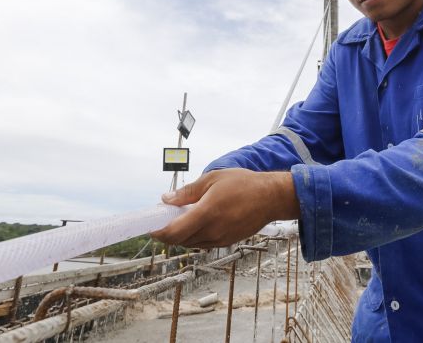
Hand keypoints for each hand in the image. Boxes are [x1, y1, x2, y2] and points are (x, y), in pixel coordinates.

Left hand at [150, 169, 299, 247]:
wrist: (271, 197)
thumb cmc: (243, 184)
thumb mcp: (212, 179)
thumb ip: (187, 192)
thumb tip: (166, 199)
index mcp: (206, 213)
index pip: (174, 232)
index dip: (159, 232)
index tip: (151, 226)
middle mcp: (212, 230)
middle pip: (180, 241)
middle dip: (168, 232)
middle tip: (165, 218)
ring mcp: (221, 239)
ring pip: (191, 243)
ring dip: (182, 235)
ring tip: (182, 218)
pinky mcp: (227, 242)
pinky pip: (204, 243)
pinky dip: (195, 236)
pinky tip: (198, 222)